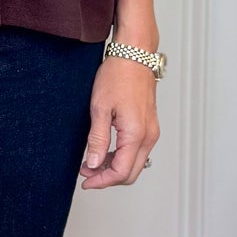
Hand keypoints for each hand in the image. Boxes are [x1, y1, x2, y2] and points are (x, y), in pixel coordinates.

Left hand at [80, 58, 159, 188]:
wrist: (134, 55)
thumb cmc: (118, 76)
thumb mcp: (100, 108)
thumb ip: (98, 140)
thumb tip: (94, 164)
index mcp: (136, 134)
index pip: (121, 172)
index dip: (101, 181)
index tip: (85, 180)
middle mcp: (149, 136)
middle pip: (131, 173)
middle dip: (107, 178)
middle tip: (86, 173)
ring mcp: (151, 131)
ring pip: (135, 163)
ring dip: (114, 167)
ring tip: (92, 161)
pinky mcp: (149, 126)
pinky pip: (138, 151)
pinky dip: (122, 157)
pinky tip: (106, 151)